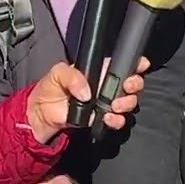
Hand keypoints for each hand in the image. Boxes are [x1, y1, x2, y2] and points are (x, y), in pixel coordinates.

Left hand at [27, 59, 149, 142]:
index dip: (135, 63)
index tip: (141, 65)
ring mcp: (107, 103)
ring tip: (114, 106)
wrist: (43, 114)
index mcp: (100, 70)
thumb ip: (71, 76)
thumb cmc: (50, 88)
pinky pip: (118, 120)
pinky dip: (117, 120)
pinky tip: (108, 118)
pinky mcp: (103, 118)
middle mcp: (107, 85)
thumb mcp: (57, 73)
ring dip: (127, 103)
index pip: (122, 63)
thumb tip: (87, 93)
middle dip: (135, 85)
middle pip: (132, 83)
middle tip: (127, 88)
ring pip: (129, 102)